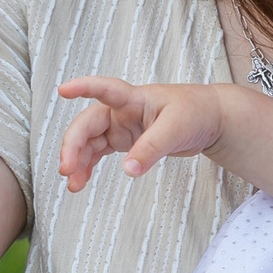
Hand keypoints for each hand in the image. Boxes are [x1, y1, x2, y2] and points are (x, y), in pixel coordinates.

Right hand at [56, 77, 229, 190]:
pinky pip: (98, 152)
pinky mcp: (125, 140)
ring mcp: (121, 126)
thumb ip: (151, 149)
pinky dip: (88, 165)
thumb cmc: (195, 112)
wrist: (209, 120)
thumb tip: (129, 170)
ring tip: (73, 184)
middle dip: (73, 145)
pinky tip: (81, 179)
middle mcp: (122, 111)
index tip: (63, 90)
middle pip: (88, 124)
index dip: (84, 88)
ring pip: (89, 141)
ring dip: (78, 160)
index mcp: (134, 99)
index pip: (105, 89)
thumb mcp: (176, 130)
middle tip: (67, 169)